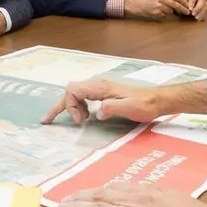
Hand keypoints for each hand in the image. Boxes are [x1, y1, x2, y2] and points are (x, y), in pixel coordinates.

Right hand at [41, 79, 162, 124]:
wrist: (159, 100)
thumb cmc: (146, 105)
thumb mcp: (130, 107)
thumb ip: (111, 108)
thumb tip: (95, 113)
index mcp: (100, 88)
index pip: (73, 90)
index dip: (70, 106)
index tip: (81, 121)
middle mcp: (98, 85)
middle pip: (69, 91)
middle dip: (58, 106)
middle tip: (47, 121)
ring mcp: (100, 89)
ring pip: (74, 93)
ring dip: (68, 106)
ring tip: (74, 120)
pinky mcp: (104, 93)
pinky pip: (82, 97)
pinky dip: (77, 106)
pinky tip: (83, 116)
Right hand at [123, 0, 190, 19]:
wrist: (135, 4)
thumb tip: (179, 1)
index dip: (184, 2)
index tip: (187, 6)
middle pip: (176, 5)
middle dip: (183, 9)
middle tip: (187, 13)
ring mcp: (159, 6)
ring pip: (170, 11)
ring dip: (169, 12)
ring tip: (160, 9)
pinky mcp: (156, 13)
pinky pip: (164, 15)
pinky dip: (162, 15)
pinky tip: (156, 12)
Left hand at [181, 0, 206, 19]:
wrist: (183, 4)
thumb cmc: (180, 3)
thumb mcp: (179, 2)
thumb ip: (182, 5)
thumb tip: (184, 9)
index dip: (192, 3)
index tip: (190, 9)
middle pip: (202, 0)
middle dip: (198, 8)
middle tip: (193, 14)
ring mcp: (203, 1)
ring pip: (206, 6)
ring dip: (202, 13)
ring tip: (197, 18)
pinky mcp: (205, 7)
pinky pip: (206, 11)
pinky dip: (203, 15)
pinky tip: (200, 19)